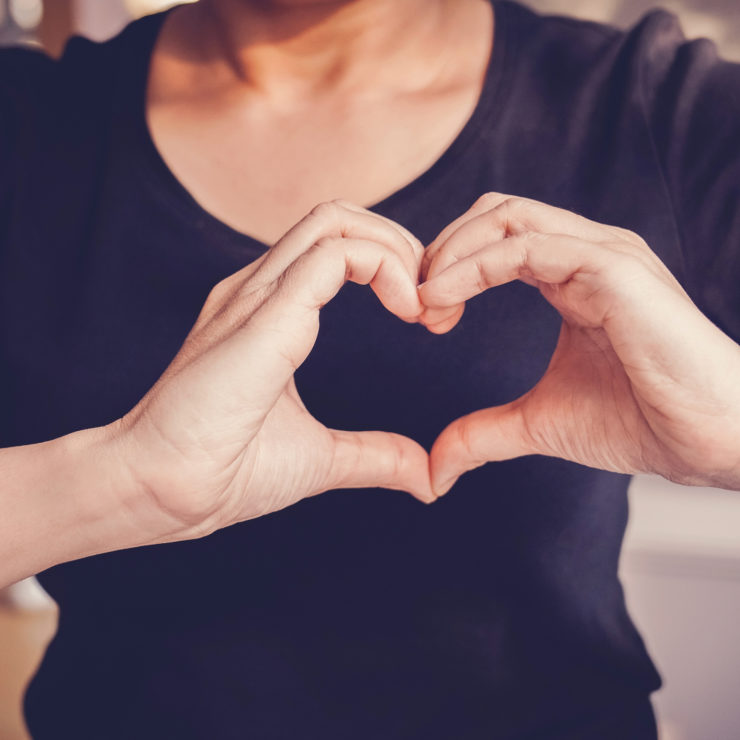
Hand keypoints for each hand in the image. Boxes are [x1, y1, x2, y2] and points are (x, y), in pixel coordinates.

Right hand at [111, 201, 435, 541]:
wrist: (160, 492)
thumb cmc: (224, 470)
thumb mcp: (320, 458)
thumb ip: (373, 456)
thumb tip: (423, 475)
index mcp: (270, 312)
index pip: (337, 247)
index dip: (393, 267)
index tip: (426, 319)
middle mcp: (261, 290)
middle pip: (342, 219)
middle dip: (403, 248)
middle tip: (434, 306)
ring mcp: (256, 295)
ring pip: (337, 221)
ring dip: (396, 251)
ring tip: (422, 306)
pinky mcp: (262, 314)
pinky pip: (332, 255)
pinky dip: (383, 267)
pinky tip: (407, 310)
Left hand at [418, 193, 739, 494]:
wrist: (711, 439)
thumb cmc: (641, 421)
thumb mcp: (539, 423)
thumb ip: (484, 433)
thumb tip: (435, 467)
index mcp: (570, 276)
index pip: (494, 239)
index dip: (447, 268)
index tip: (421, 316)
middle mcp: (585, 252)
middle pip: (494, 213)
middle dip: (442, 251)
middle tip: (416, 305)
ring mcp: (602, 253)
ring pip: (506, 216)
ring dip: (451, 254)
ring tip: (424, 304)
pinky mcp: (614, 268)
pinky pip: (527, 246)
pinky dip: (473, 267)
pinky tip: (443, 301)